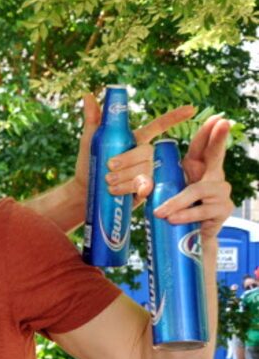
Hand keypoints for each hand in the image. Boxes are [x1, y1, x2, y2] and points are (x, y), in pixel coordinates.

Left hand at [73, 93, 194, 203]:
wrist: (84, 191)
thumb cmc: (89, 164)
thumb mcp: (90, 140)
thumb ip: (93, 119)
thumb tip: (88, 95)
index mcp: (135, 139)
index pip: (158, 126)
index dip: (174, 117)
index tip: (191, 108)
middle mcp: (144, 155)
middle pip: (146, 151)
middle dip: (127, 159)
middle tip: (108, 165)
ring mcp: (146, 172)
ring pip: (144, 169)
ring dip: (124, 176)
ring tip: (107, 180)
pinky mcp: (144, 189)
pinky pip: (145, 185)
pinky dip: (132, 187)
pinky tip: (120, 190)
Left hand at [153, 114, 233, 238]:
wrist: (189, 240)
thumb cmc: (175, 210)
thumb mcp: (166, 189)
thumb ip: (159, 176)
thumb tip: (136, 168)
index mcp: (199, 168)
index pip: (202, 147)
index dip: (208, 132)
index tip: (216, 118)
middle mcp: (214, 176)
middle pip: (216, 155)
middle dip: (219, 139)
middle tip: (223, 123)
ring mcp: (221, 193)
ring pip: (197, 190)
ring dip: (176, 201)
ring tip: (159, 212)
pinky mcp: (222, 210)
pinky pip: (201, 210)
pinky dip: (184, 214)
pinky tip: (172, 219)